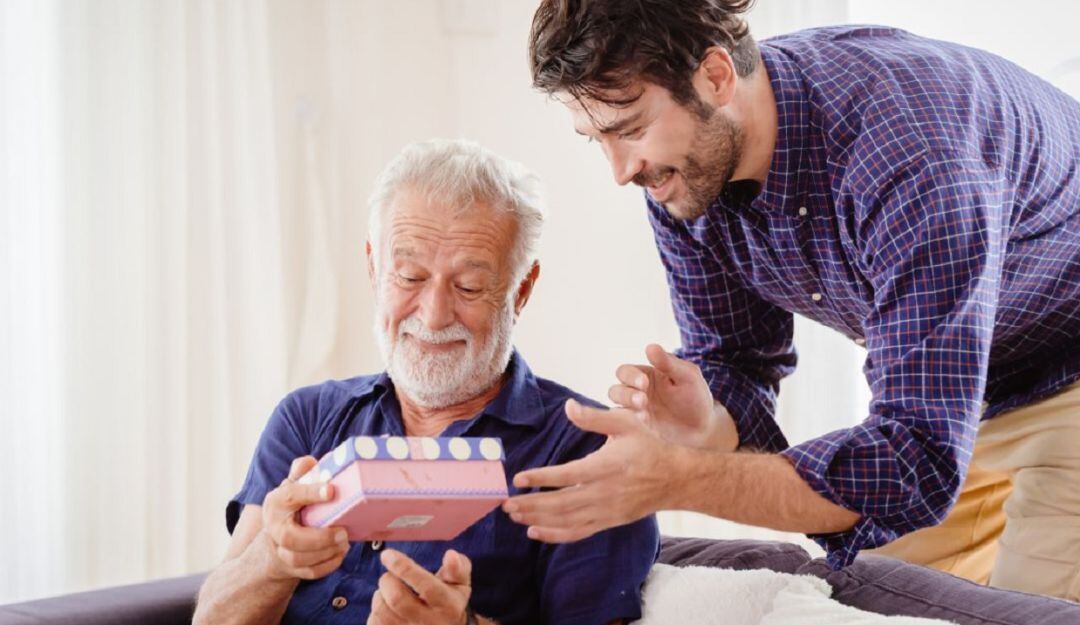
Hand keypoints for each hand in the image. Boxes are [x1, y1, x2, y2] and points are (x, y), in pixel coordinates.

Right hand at [260, 456, 349, 579]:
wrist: (274, 540)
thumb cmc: (291, 507)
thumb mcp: (293, 486)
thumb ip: (301, 473)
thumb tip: (309, 461)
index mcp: (275, 503)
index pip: (289, 496)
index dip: (310, 493)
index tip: (331, 490)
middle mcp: (273, 529)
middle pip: (290, 538)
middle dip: (319, 537)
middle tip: (343, 532)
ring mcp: (280, 550)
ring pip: (299, 559)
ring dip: (325, 553)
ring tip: (345, 542)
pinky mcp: (291, 568)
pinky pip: (309, 572)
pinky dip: (328, 565)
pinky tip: (341, 553)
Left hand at [368, 549, 472, 624]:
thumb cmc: (448, 602)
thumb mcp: (460, 585)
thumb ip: (458, 567)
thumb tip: (450, 555)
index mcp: (448, 606)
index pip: (426, 586)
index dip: (404, 568)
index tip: (388, 555)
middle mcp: (430, 624)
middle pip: (398, 600)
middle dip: (387, 581)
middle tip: (389, 576)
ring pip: (383, 612)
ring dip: (379, 595)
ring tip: (388, 591)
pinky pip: (375, 623)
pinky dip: (375, 611)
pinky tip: (385, 608)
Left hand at [502, 399, 682, 542]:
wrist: (676, 479)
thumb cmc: (649, 447)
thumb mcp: (626, 423)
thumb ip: (595, 417)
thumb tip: (567, 406)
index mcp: (607, 466)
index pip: (568, 476)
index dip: (541, 478)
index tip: (518, 479)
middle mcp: (605, 493)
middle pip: (562, 503)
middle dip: (531, 504)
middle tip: (505, 503)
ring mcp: (606, 511)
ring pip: (566, 520)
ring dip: (537, 519)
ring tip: (513, 515)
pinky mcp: (608, 522)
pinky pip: (578, 532)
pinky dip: (555, 535)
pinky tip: (534, 531)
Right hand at [609, 344, 736, 450]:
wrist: (704, 429)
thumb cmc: (696, 398)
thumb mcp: (687, 377)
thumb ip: (668, 363)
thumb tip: (650, 347)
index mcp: (645, 375)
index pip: (626, 371)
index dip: (631, 376)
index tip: (644, 383)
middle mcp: (636, 392)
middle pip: (615, 390)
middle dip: (626, 394)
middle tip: (643, 400)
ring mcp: (636, 412)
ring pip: (615, 408)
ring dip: (626, 407)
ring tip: (643, 412)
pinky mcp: (638, 429)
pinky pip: (624, 425)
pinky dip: (631, 423)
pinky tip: (646, 423)